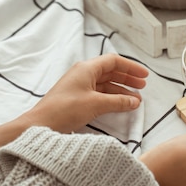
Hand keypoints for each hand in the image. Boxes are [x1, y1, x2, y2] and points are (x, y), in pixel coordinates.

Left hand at [0, 54, 147, 146]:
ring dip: (121, 90)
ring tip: (135, 99)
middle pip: (110, 71)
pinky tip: (121, 104)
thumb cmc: (65, 109)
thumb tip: (135, 100)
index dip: (130, 67)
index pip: (113, 61)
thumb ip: (118, 101)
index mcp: (87, 68)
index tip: (144, 75)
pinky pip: (99, 93)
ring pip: (106, 83)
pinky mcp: (77, 97)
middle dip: (127, 78)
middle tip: (143, 86)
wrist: (41, 124)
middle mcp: (83, 74)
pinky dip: (111, 97)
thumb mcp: (96, 104)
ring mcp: (79, 85)